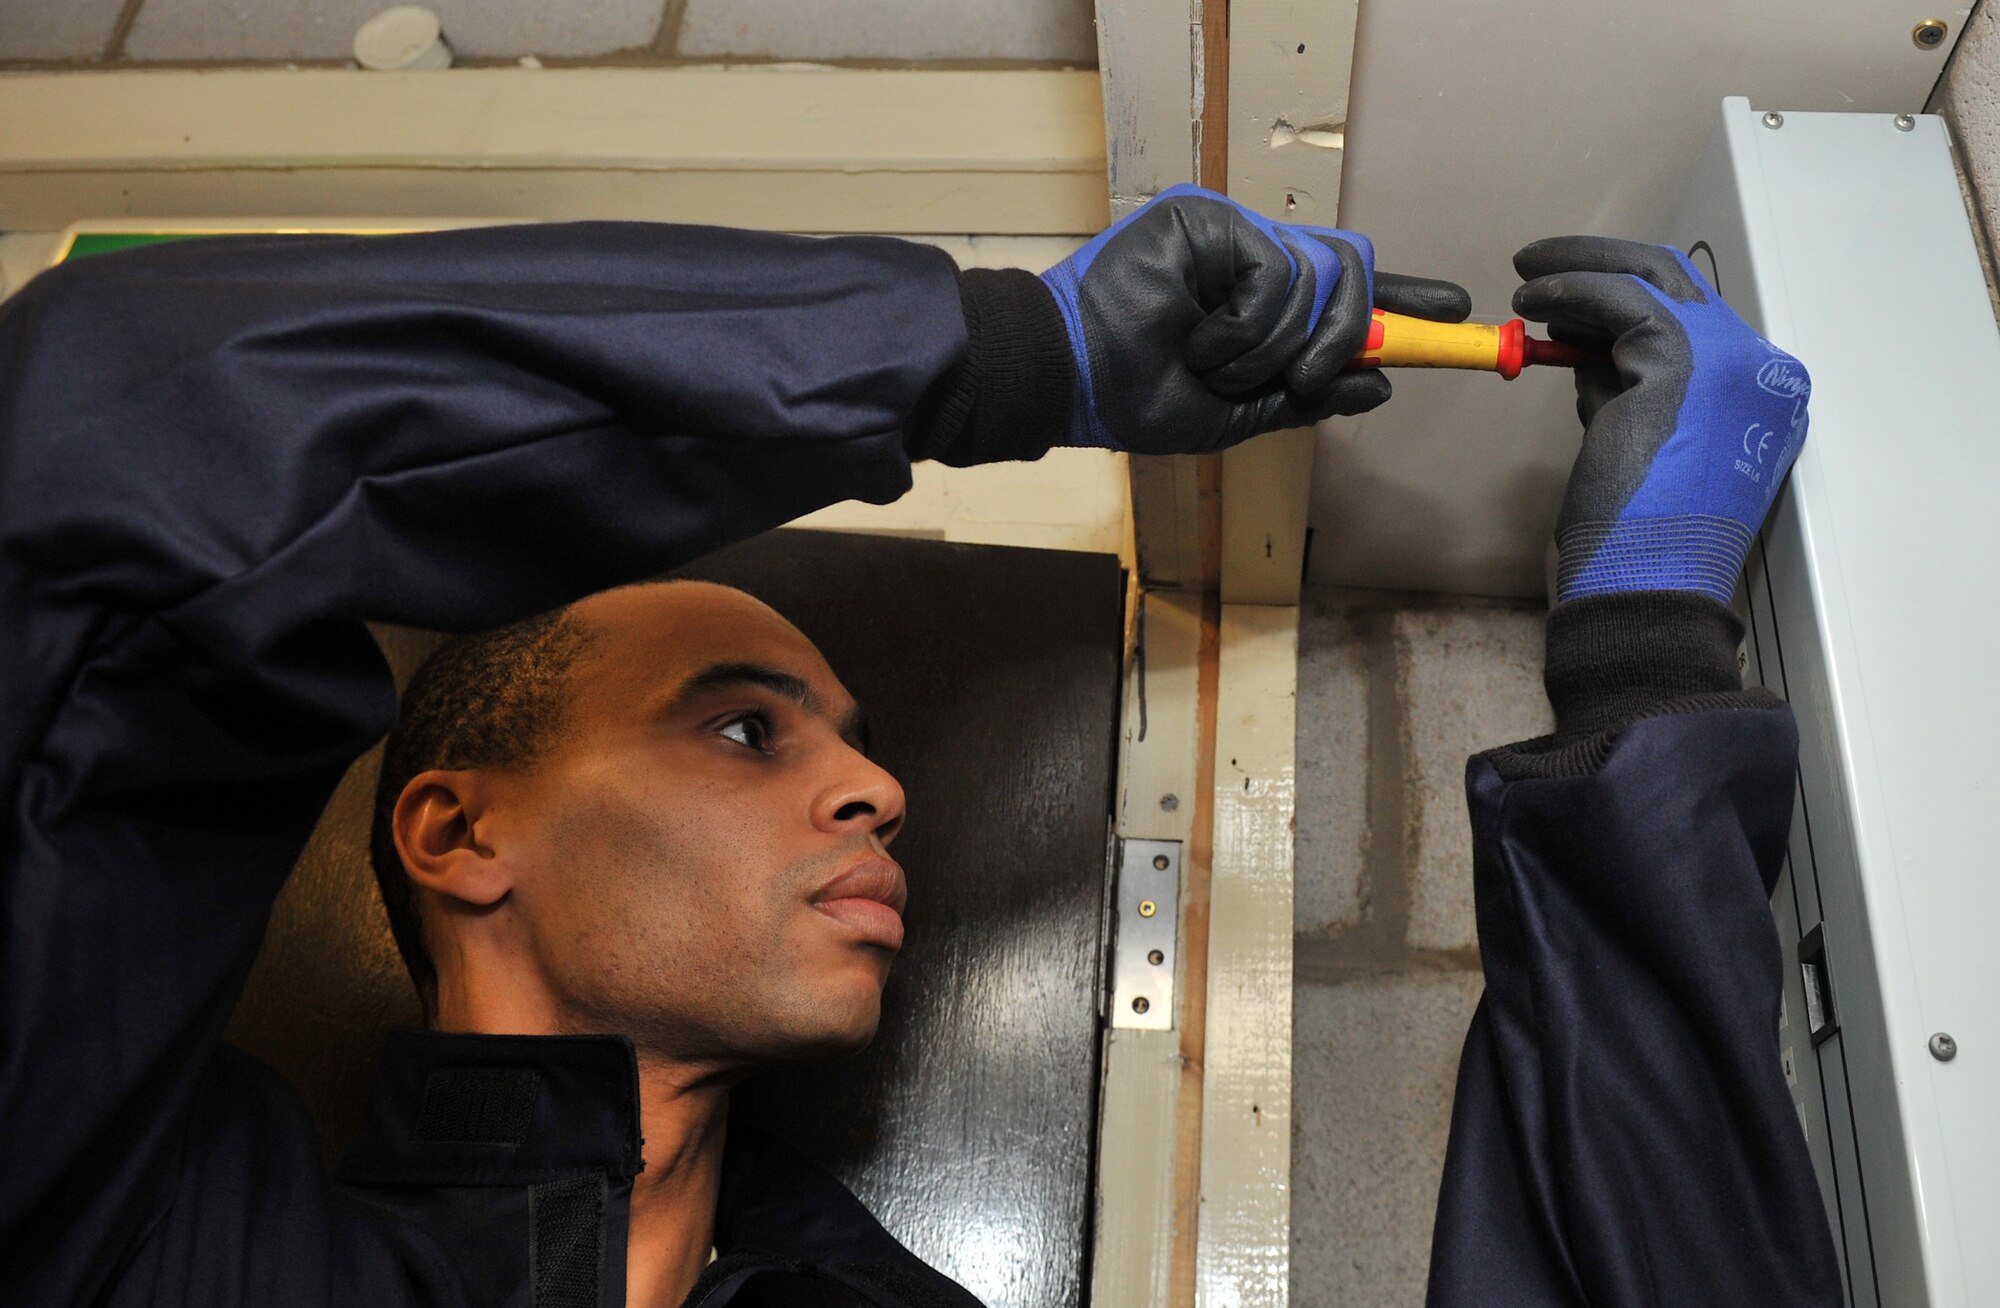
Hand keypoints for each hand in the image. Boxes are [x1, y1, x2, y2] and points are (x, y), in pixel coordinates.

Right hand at [1040, 184, 1470, 454]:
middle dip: (1350, 333)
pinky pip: (1278, 268)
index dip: (1398, 298)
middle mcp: (1251, 261)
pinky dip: (1252, 324)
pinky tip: (1203, 342)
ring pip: (1318, 277)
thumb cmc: (1134, 398)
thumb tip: (1381, 385)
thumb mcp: (1234, 414)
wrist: (1070, 380)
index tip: (1450, 310)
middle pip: (1348, 273)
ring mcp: (1232, 235)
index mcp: (1259, 306)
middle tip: (1310, 377)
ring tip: (1217, 369)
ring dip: (1277, 346)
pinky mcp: (1210, 217)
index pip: (1343, 290)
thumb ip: (1305, 398)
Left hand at [1514, 236, 1810, 604]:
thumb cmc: (1638, 539)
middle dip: (1605, 266)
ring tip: (1527, 281)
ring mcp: (1734, 361)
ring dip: (1580, 271)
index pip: (1697, 318)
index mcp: (1762, 397)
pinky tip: (1534, 298)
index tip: (1569, 300)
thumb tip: (1588, 347)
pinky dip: (1572, 289)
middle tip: (1542, 264)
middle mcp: (1763, 371)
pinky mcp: (1686, 360)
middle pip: (1680, 284)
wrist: (1649, 585)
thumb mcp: (1640, 444)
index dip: (1625, 299)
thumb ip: (1630, 391)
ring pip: (1651, 279)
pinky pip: (1620, 299)